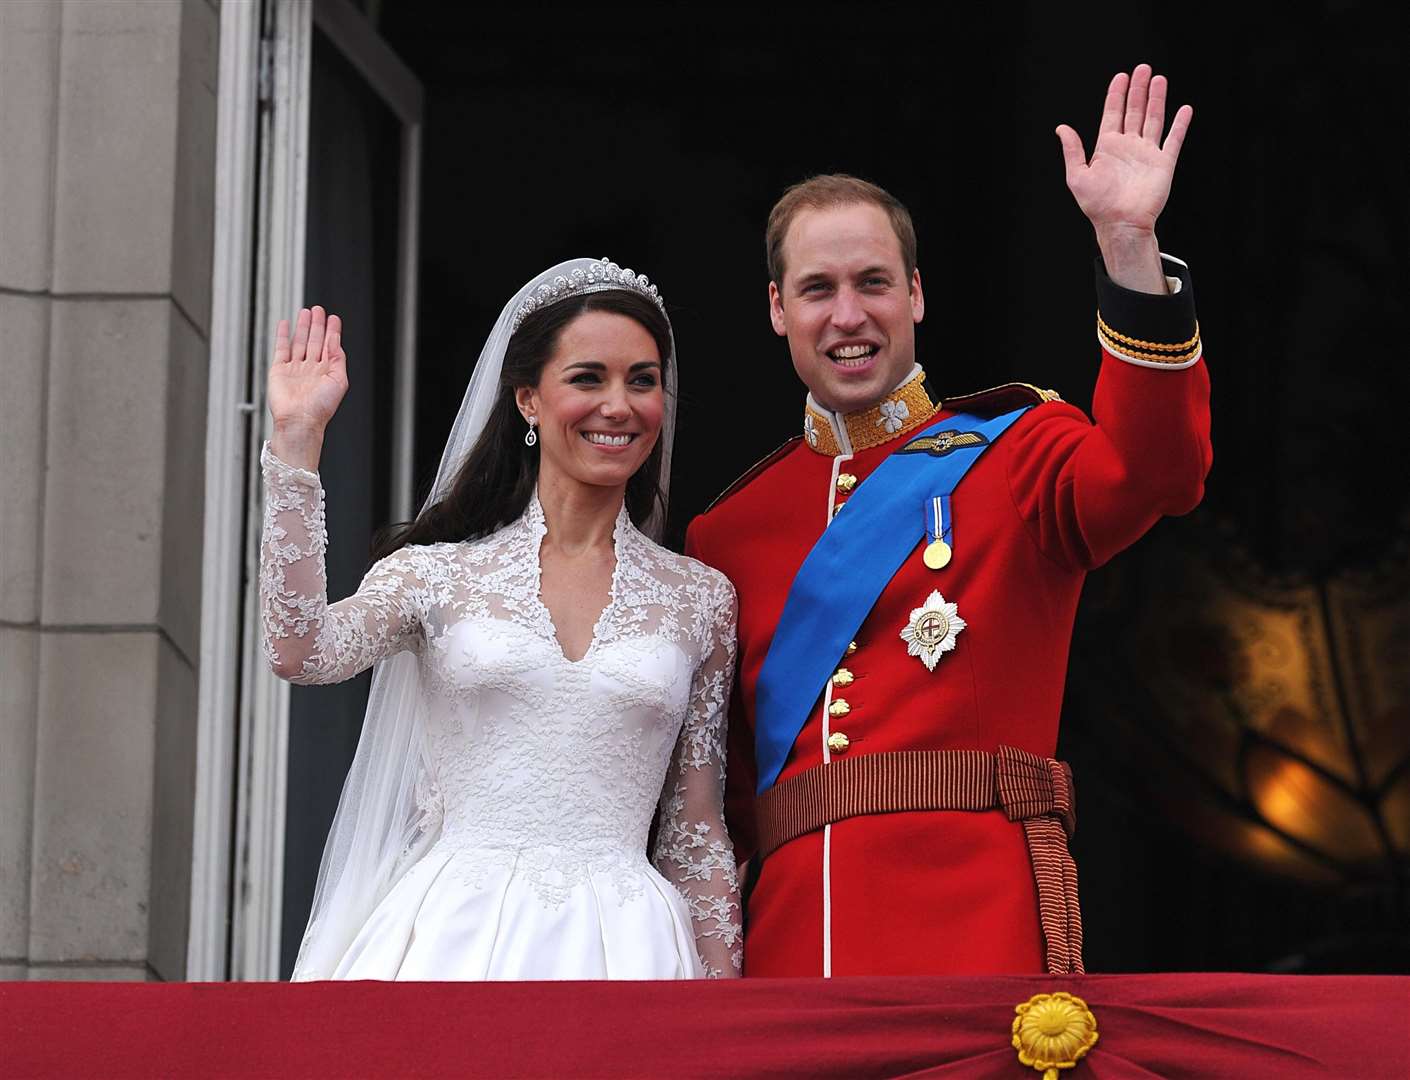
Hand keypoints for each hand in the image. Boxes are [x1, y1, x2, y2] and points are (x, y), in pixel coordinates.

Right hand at [267, 306, 346, 466]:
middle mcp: (311, 369)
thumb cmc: (320, 408)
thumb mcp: (339, 381)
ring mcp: (295, 368)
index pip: (330, 346)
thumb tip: (337, 342)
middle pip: (315, 341)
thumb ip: (338, 360)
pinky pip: (281, 348)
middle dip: (317, 325)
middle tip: (319, 309)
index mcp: (327, 372)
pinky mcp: (279, 369)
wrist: (299, 420)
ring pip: (299, 342)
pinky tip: (285, 324)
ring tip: (306, 312)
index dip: (332, 331)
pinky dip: (282, 335)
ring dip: (303, 327)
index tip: (334, 318)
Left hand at [1057, 64, 1190, 236]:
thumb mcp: (1077, 175)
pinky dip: (1180, 124)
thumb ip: (1072, 150)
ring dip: (1156, 99)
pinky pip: (1173, 139)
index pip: (1113, 113)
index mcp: (1107, 147)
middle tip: (1142, 69)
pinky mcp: (1163, 163)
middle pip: (1134, 111)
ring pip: (1153, 119)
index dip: (1116, 94)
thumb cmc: (1097, 205)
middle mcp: (1128, 147)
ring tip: (1159, 79)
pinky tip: (1184, 109)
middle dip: (1138, 90)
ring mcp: (1146, 153)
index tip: (1121, 76)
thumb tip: (1061, 128)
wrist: (1121, 223)